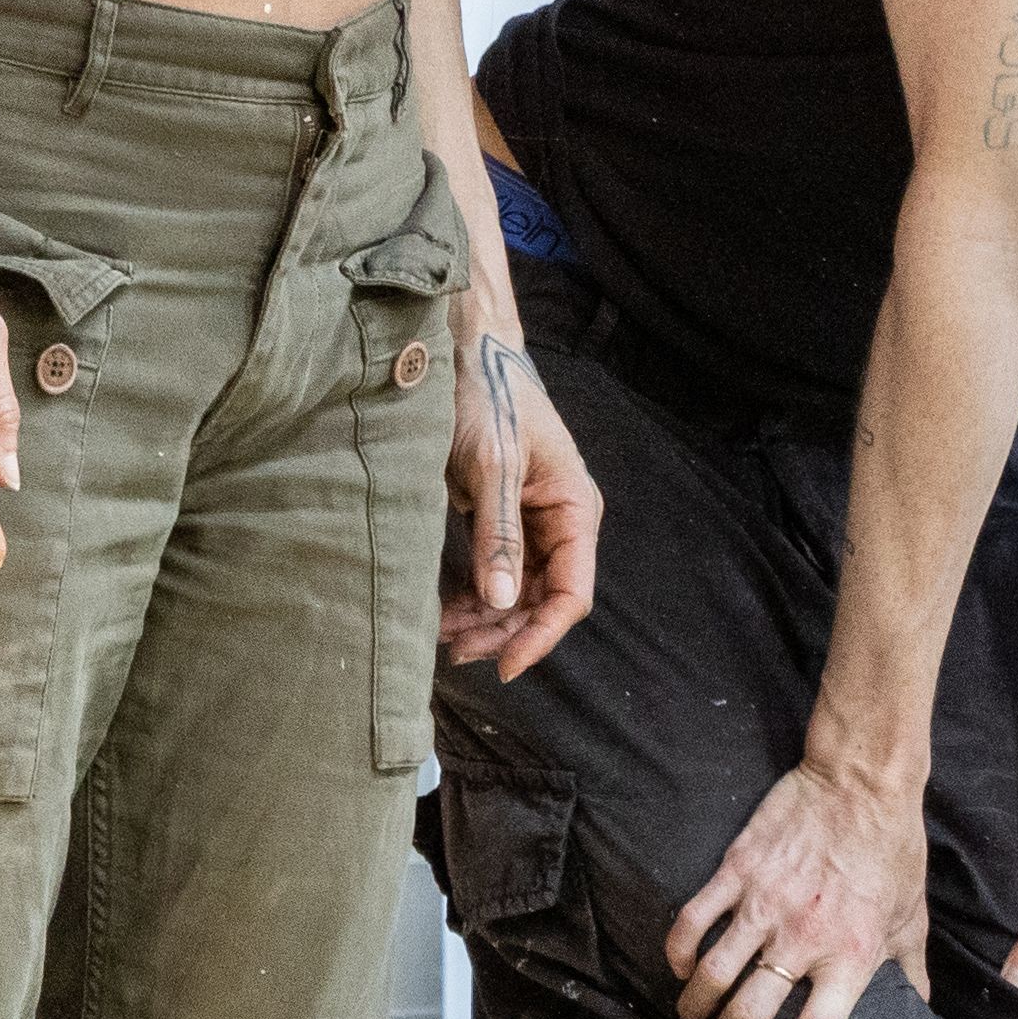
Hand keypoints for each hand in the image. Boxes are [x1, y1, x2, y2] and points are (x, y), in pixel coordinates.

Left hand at [440, 315, 602, 678]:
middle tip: (456, 654)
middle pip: (543, 599)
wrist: (465, 353)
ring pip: (518, 590)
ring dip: (486, 618)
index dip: (541, 635)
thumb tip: (500, 602)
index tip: (504, 666)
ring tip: (443, 638)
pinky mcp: (504, 516)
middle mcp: (561, 520)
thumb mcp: (490, 467)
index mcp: (574, 508)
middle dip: (504, 631)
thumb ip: (497, 534)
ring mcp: (533, 520)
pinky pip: (497, 569)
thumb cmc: (486, 398)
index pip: (571, 593)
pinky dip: (474, 593)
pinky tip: (446, 611)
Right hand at [663, 751, 923, 1018]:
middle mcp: (805, 937)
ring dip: (695, 1007)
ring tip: (692, 1017)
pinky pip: (692, 922)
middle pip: (749, 1016)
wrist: (862, 781)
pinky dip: (678, 953)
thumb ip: (912, 974)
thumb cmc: (893, 852)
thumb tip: (921, 1017)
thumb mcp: (912, 919)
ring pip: (711, 976)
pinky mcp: (738, 870)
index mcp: (853, 956)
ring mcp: (765, 903)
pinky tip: (680, 967)